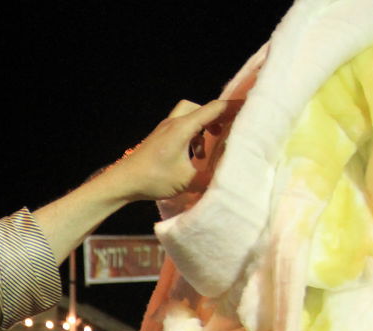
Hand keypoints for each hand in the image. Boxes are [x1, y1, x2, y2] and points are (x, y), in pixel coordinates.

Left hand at [105, 99, 239, 202]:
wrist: (121, 182)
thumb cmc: (152, 179)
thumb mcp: (186, 181)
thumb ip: (210, 179)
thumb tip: (229, 180)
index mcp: (183, 128)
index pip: (214, 108)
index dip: (234, 107)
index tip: (250, 109)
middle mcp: (173, 123)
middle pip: (200, 107)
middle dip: (216, 117)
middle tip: (226, 131)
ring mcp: (164, 129)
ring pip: (189, 116)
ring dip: (202, 128)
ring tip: (208, 148)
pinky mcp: (158, 138)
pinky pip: (180, 127)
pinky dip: (191, 136)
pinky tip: (192, 156)